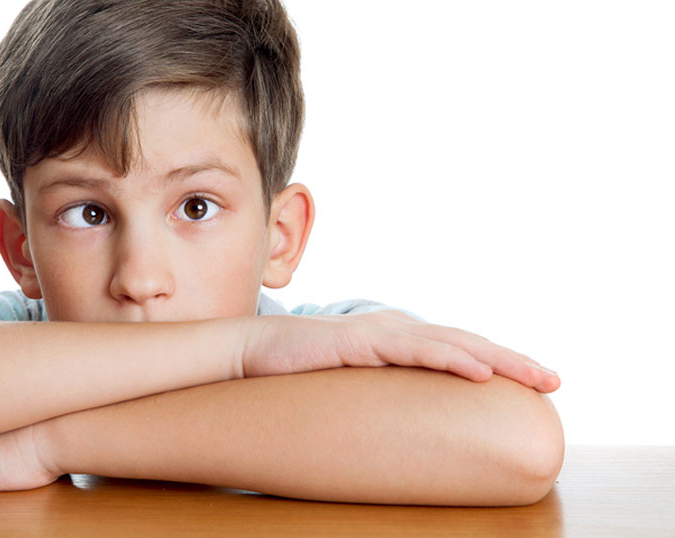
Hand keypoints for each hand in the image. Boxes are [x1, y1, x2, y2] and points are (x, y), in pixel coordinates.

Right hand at [242, 311, 559, 392]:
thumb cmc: (295, 373)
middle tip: (554, 381)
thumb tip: (400, 425)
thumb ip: (376, 394)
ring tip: (536, 376)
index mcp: (395, 341)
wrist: (250, 351)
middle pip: (467, 342)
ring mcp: (379, 333)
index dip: (497, 362)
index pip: (456, 348)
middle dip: (514, 360)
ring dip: (499, 359)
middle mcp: (395, 331)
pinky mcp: (361, 342)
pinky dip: (451, 359)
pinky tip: (480, 372)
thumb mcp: (348, 387)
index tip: (532, 383)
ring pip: (452, 342)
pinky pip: (414, 351)